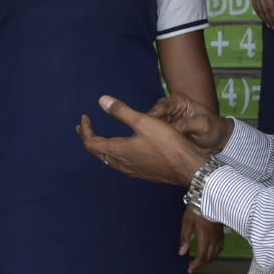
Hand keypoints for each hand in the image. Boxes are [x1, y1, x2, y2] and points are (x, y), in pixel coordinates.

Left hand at [78, 96, 209, 186]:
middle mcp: (122, 164)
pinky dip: (115, 153)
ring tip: (101, 138)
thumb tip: (102, 101)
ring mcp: (133, 171)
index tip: (84, 118)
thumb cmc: (167, 144)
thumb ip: (122, 111)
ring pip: (110, 159)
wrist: (188, 167)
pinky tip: (124, 149)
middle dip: (90, 138)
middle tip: (84, 128)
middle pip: (98, 152)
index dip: (85, 130)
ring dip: (103, 146)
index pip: (91, 143)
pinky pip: (122, 164)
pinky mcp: (144, 173)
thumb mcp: (144, 122)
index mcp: (118, 151)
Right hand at [150, 92, 233, 152]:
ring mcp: (165, 118)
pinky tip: (156, 150)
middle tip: (149, 143)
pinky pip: (155, 134)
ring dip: (151, 136)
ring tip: (152, 148)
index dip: (152, 120)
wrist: (217, 138)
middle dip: (149, 129)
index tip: (149, 132)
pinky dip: (155, 141)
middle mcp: (168, 106)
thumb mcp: (203, 125)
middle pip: (151, 116)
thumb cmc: (213, 128)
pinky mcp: (164, 129)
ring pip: (150, 126)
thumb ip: (187, 124)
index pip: (160, 108)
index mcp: (178, 100)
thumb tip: (171, 128)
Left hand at [180, 211, 223, 272]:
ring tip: (201, 262)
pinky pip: (221, 246)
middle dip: (201, 264)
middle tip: (193, 267)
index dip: (196, 265)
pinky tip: (212, 252)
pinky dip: (216, 253)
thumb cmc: (197, 207)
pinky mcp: (222, 231)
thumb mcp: (187, 222)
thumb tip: (182, 253)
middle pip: (210, 257)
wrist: (210, 196)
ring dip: (209, 260)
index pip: (202, 256)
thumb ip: (185, 238)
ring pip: (216, 253)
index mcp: (205, 236)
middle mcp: (214, 238)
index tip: (190, 269)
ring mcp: (219, 235)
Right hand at [252, 0, 273, 28]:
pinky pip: (254, 4)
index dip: (273, 17)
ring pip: (258, 9)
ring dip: (263, 17)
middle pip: (264, 11)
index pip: (270, 9)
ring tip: (267, 24)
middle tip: (272, 27)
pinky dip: (257, 11)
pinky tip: (260, 14)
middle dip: (268, 19)